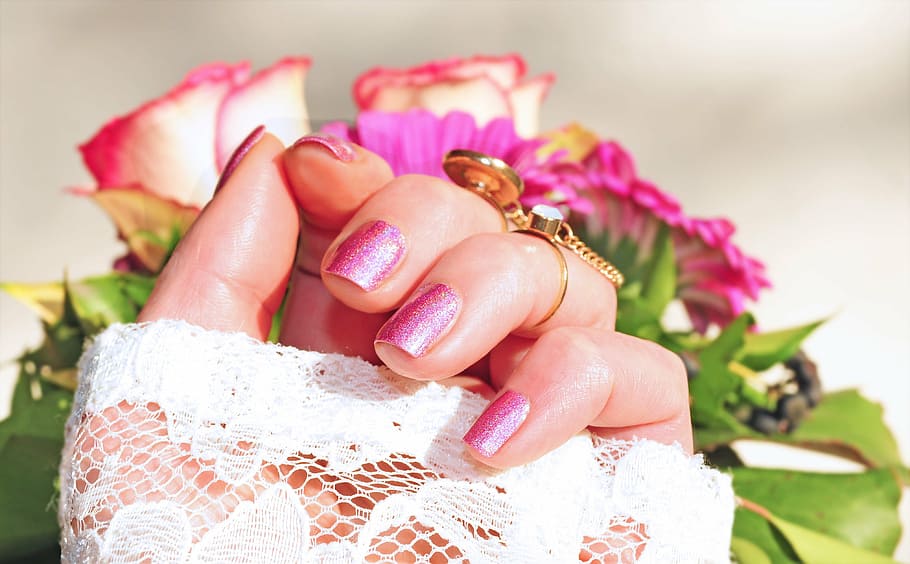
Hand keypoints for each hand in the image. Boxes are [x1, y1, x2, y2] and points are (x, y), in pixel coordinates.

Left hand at [139, 129, 691, 467]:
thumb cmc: (210, 549)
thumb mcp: (180, 391)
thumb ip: (222, 265)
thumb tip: (278, 152)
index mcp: (361, 331)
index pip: (397, 204)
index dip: (371, 174)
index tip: (322, 177)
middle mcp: (457, 355)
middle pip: (487, 218)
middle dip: (428, 221)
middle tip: (368, 285)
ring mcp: (538, 400)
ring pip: (566, 275)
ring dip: (493, 288)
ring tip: (414, 362)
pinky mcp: (612, 460)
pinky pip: (644, 374)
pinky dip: (581, 376)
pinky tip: (497, 434)